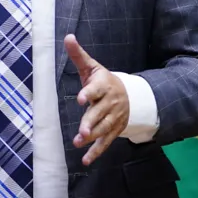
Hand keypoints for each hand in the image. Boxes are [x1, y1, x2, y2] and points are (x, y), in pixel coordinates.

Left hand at [65, 34, 128, 165]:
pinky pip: (105, 142)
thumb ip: (79, 55)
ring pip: (103, 128)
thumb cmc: (103, 80)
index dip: (89, 93)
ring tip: (79, 142)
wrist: (131, 95)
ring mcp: (113, 118)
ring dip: (92, 137)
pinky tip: (86, 160)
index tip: (80, 99)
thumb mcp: (93, 67)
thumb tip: (67, 37)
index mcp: (104, 85)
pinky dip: (96, 152)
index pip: (96, 89)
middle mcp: (110, 102)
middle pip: (100, 113)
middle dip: (91, 122)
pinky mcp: (114, 130)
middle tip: (82, 131)